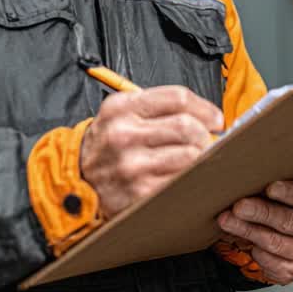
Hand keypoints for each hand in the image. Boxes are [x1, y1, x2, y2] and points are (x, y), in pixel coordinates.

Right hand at [80, 86, 222, 216]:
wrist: (77, 179)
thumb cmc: (107, 144)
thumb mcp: (120, 113)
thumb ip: (157, 107)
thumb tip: (206, 116)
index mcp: (121, 108)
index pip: (177, 98)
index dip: (204, 108)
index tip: (215, 119)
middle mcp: (124, 134)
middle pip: (187, 127)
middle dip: (206, 135)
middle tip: (208, 141)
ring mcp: (131, 166)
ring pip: (189, 156)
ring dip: (201, 158)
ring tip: (197, 159)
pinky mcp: (139, 193)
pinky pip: (181, 181)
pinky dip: (191, 179)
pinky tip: (187, 177)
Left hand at [217, 181, 292, 284]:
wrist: (287, 239)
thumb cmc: (283, 207)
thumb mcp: (286, 195)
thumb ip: (276, 187)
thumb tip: (248, 178)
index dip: (291, 194)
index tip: (269, 188)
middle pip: (289, 221)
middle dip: (261, 212)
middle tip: (239, 206)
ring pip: (275, 242)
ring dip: (247, 230)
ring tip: (227, 220)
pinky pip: (269, 261)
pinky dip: (254, 250)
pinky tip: (245, 240)